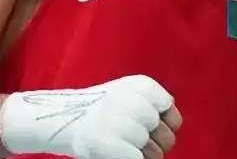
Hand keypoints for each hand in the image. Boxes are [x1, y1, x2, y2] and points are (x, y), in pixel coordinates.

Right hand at [0, 74, 182, 158]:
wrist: (65, 119)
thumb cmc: (103, 112)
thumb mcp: (129, 93)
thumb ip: (154, 102)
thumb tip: (171, 114)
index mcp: (140, 85)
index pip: (169, 110)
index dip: (163, 122)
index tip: (147, 123)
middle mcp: (130, 100)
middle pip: (166, 135)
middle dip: (156, 143)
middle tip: (132, 138)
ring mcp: (119, 123)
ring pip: (155, 152)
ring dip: (144, 156)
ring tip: (123, 146)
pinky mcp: (109, 145)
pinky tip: (119, 152)